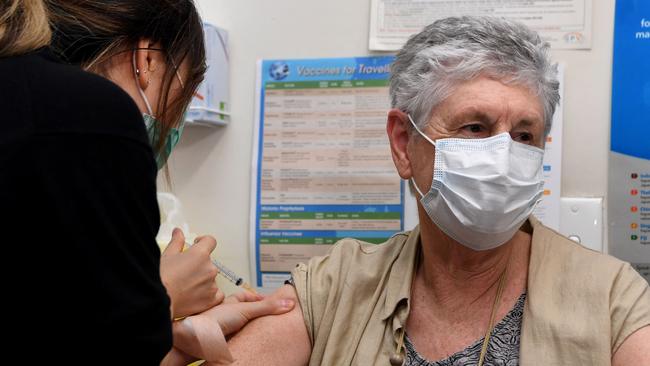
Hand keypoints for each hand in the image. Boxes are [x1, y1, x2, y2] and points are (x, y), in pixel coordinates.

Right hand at [160, 228, 223, 318]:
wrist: (157, 301)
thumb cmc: (160, 278)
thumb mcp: (167, 255)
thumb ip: (176, 242)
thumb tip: (178, 232)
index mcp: (200, 254)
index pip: (211, 241)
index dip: (203, 242)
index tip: (197, 245)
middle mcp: (209, 268)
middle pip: (209, 262)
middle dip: (199, 265)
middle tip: (183, 272)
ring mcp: (212, 285)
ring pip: (211, 278)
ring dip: (202, 280)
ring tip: (185, 286)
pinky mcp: (211, 300)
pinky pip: (217, 294)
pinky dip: (209, 294)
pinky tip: (196, 295)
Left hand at [173, 291, 294, 359]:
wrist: (191, 342)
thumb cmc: (208, 322)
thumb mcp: (243, 311)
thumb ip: (266, 307)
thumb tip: (289, 302)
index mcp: (229, 303)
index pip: (245, 296)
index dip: (258, 297)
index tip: (272, 300)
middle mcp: (225, 315)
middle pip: (244, 312)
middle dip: (256, 313)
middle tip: (271, 315)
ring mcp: (222, 330)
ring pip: (239, 327)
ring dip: (248, 328)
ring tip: (263, 331)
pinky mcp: (220, 343)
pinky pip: (235, 341)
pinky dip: (242, 341)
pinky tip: (247, 343)